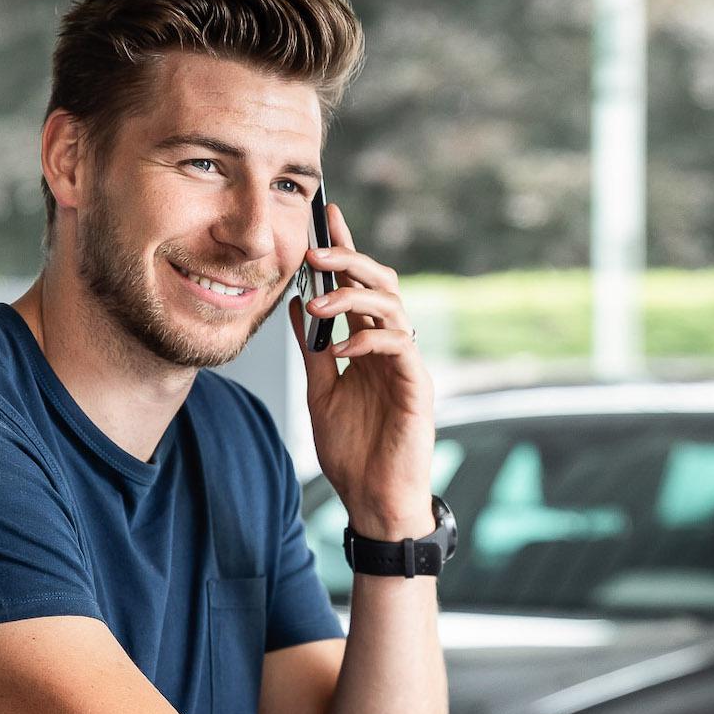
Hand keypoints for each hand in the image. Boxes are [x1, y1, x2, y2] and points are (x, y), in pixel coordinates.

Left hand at [288, 200, 434, 538]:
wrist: (373, 498)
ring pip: (393, 307)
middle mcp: (391, 347)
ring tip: (319, 304)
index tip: (327, 216)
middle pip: (383, 284)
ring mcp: (407, 365)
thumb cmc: (352, 451)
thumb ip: (312, 350)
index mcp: (368, 344)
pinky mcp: (417, 386)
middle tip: (316, 253)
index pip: (359, 286)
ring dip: (354, 297)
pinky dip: (368, 340)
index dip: (346, 250)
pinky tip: (341, 349)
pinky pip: (399, 346)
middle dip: (350, 262)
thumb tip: (296, 305)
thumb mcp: (319, 392)